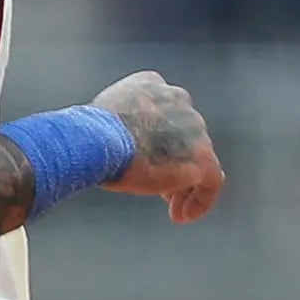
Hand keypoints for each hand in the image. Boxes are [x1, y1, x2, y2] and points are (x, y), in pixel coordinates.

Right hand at [91, 69, 225, 223]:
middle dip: (175, 163)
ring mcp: (194, 128)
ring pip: (199, 159)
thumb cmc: (88, 134)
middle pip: (185, 137)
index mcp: (152, 84)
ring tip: (172, 208)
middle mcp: (179, 100)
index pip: (166, 112)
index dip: (161, 139)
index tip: (151, 159)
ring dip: (185, 185)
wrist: (96, 139)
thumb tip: (118, 150)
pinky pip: (211, 181)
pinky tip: (181, 215)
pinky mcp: (202, 157)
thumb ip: (122, 127)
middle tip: (164, 192)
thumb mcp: (103, 121)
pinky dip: (200, 200)